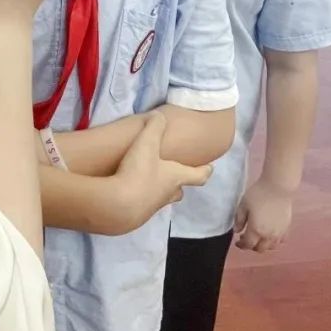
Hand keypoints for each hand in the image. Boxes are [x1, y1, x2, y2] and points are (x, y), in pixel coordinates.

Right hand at [112, 113, 212, 231]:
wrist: (120, 205)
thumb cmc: (140, 172)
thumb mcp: (147, 143)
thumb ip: (154, 127)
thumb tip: (160, 116)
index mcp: (176, 177)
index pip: (198, 176)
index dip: (204, 171)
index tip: (210, 168)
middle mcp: (168, 193)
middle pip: (179, 191)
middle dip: (179, 183)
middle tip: (175, 175)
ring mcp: (153, 206)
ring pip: (161, 198)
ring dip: (158, 190)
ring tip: (148, 180)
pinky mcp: (137, 214)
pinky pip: (143, 204)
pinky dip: (140, 197)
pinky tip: (129, 190)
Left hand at [235, 178, 292, 251]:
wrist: (277, 188)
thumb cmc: (258, 194)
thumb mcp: (243, 205)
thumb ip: (239, 220)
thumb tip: (237, 231)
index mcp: (256, 230)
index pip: (248, 244)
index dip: (242, 245)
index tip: (237, 242)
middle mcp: (269, 235)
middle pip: (260, 249)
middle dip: (251, 246)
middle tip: (246, 239)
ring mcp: (279, 233)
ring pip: (271, 247)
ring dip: (263, 245)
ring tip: (258, 237)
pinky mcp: (287, 228)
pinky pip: (280, 241)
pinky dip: (274, 241)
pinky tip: (270, 234)